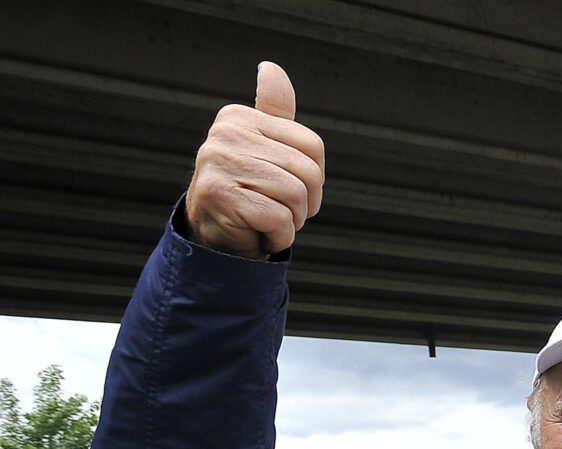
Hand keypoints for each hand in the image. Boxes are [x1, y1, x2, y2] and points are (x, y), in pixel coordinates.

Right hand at [185, 62, 326, 257]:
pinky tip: (256, 232)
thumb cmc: (250, 193)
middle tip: (275, 209)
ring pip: (296, 195)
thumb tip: (270, 67)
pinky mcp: (219, 194)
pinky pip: (278, 218)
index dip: (313, 179)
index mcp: (239, 117)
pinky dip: (277, 236)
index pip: (314, 147)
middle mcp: (224, 133)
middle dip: (304, 203)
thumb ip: (274, 110)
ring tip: (263, 219)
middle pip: (309, 172)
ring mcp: (217, 162)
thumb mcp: (266, 148)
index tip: (285, 187)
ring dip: (290, 221)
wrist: (215, 238)